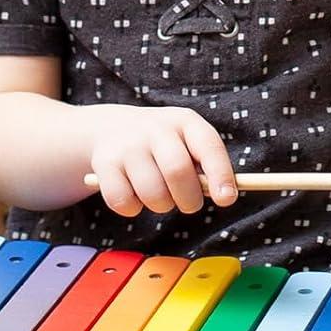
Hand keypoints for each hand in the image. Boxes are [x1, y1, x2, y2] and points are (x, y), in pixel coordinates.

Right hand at [86, 104, 237, 216]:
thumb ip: (207, 166)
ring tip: (161, 197)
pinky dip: (133, 209)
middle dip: (189, 199)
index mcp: (185, 121)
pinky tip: (135, 195)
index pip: (208, 146)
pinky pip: (123, 201)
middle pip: (177, 171)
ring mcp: (127, 144)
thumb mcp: (188, 143)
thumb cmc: (165, 144)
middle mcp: (156, 128)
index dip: (220, 174)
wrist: (112, 127)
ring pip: (152, 193)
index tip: (227, 199)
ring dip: (161, 206)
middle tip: (189, 205)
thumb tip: (225, 195)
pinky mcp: (103, 163)